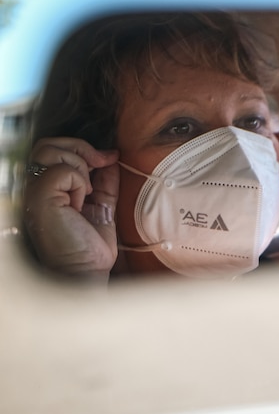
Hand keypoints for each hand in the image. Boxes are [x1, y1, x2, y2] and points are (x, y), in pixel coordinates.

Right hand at [23, 137, 119, 280]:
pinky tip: (81, 202)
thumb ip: (103, 180)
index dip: (82, 147)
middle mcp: (34, 187)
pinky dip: (80, 181)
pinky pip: (61, 171)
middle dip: (81, 148)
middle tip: (100, 164)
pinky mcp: (39, 198)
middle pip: (49, 144)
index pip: (53, 148)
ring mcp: (33, 192)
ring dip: (79, 165)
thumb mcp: (101, 204)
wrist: (86, 268)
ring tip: (87, 191)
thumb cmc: (89, 244)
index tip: (107, 158)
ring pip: (51, 151)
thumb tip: (110, 155)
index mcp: (47, 187)